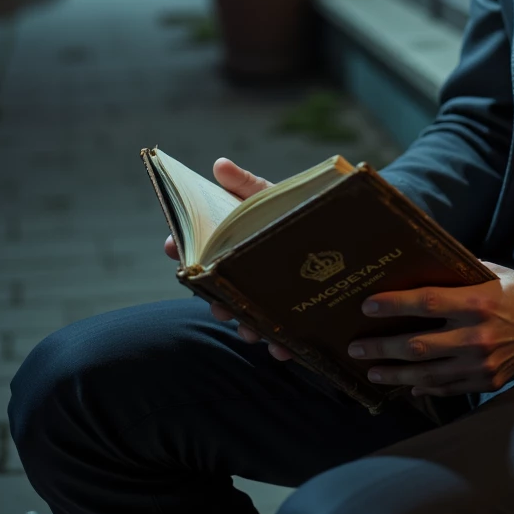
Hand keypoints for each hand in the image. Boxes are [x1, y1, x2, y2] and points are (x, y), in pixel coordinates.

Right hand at [163, 159, 294, 361]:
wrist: (341, 233)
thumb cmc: (296, 214)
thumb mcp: (273, 199)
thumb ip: (247, 186)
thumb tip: (220, 164)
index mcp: (232, 247)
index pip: (199, 250)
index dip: (182, 246)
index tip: (172, 244)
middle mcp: (242, 277)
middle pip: (219, 293)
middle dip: (216, 302)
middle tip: (218, 306)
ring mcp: (265, 300)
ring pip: (248, 320)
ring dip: (246, 328)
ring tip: (252, 332)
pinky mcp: (291, 319)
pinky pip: (282, 339)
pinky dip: (280, 346)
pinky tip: (283, 348)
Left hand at [346, 262, 513, 396]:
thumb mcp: (489, 273)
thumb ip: (456, 274)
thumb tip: (418, 265)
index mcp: (477, 302)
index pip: (427, 302)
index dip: (394, 305)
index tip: (368, 305)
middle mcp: (477, 335)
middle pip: (418, 344)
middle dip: (381, 346)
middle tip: (356, 346)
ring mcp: (481, 363)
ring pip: (427, 373)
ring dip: (394, 373)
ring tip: (371, 370)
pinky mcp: (487, 381)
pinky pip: (447, 388)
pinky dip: (424, 387)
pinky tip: (406, 384)